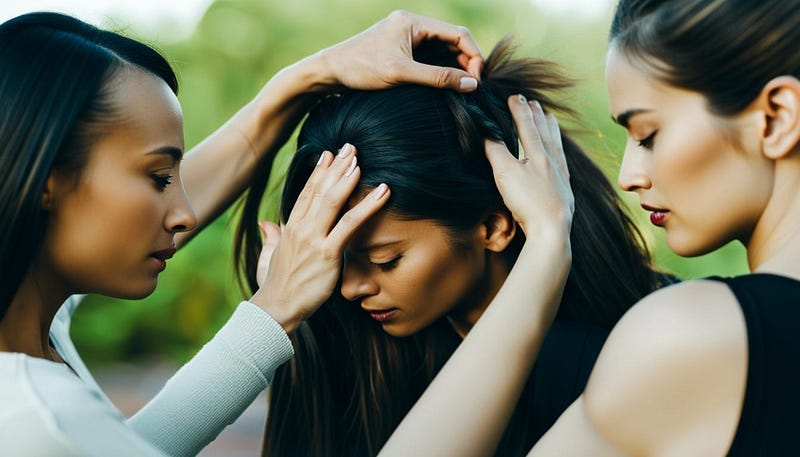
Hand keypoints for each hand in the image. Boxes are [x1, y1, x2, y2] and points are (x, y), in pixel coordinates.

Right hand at [249, 144, 389, 332]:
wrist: (274, 309)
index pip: (306, 192)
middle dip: (337, 166)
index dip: (318, 172)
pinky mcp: (328, 252)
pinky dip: (368, 205)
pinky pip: (351, 224)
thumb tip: (265, 224)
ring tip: (362, 160)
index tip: (328, 154)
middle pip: (320, 189)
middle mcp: (300, 228)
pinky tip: (383, 192)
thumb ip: (270, 237)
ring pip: (334, 200)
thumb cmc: (274, 285)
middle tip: (350, 147)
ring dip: (349, 177)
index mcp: (289, 227)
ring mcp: (314, 238)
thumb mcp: (269, 257)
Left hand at [316, 10, 482, 91]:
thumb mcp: (402, 74)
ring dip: (454, 67)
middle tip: (470, 89)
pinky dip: (440, 68)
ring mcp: (405, 34)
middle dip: (466, 63)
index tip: (475, 83)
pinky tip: (442, 85)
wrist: (329, 71)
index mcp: (414, 22)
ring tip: (460, 89)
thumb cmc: (361, 70)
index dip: (474, 57)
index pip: (458, 34)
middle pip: (453, 39)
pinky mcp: (400, 46)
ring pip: (442, 48)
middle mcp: (412, 23)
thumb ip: (437, 78)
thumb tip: (471, 85)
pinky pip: (429, 54)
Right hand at [484, 95, 573, 239]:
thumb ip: (496, 152)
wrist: (551, 230)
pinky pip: (562, 162)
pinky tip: (558, 155)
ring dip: (551, 129)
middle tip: (533, 102)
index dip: (519, 110)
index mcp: (538, 153)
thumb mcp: (505, 174)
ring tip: (550, 118)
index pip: (526, 126)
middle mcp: (552, 160)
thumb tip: (487, 135)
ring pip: (556, 145)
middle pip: (544, 132)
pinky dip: (559, 151)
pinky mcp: (564, 190)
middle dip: (537, 115)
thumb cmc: (528, 202)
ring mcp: (560, 175)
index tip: (514, 97)